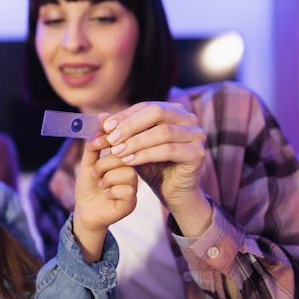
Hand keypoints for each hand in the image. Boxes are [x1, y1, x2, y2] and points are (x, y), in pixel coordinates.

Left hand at [72, 116, 137, 260]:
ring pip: (128, 173)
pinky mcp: (132, 202)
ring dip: (108, 177)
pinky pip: (127, 190)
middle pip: (127, 157)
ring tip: (100, 184)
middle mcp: (131, 171)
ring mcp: (133, 187)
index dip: (110, 141)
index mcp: (122, 159)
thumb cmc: (88, 186)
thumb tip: (100, 119)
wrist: (84, 211)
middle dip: (105, 163)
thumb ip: (94, 144)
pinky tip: (106, 195)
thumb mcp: (88, 162)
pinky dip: (111, 191)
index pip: (124, 143)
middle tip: (95, 173)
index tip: (95, 146)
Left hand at [92, 102, 210, 236]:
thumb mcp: (133, 146)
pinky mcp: (198, 153)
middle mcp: (188, 118)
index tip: (105, 127)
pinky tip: (130, 161)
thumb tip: (100, 116)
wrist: (172, 192)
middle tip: (111, 139)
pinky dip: (147, 154)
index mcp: (173, 110)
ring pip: (163, 132)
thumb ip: (120, 131)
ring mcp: (197, 134)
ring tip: (117, 152)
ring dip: (136, 141)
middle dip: (130, 125)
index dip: (125, 115)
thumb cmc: (153, 165)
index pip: (146, 106)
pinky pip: (169, 150)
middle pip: (156, 112)